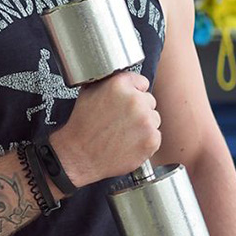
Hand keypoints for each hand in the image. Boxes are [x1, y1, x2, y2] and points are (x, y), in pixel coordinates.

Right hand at [50, 72, 160, 186]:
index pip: (142, 82)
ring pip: (154, 119)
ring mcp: (145, 120)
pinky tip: (128, 144)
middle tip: (121, 121)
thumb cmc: (82, 127)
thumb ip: (109, 82)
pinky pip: (155, 136)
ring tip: (124, 134)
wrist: (80, 156)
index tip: (127, 103)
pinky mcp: (151, 139)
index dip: (134, 93)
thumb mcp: (88, 93)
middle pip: (149, 101)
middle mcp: (135, 100)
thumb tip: (121, 79)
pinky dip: (145, 141)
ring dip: (144, 126)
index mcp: (120, 85)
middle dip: (139, 110)